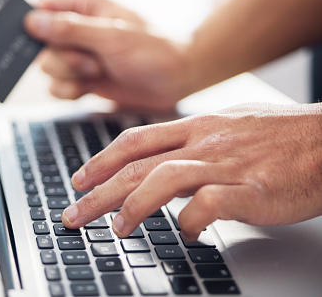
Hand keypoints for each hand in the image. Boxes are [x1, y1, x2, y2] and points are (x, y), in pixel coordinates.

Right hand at [24, 0, 194, 111]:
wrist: (176, 80)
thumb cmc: (152, 50)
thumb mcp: (111, 36)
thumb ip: (71, 29)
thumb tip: (32, 21)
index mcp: (84, 8)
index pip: (42, 10)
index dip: (30, 24)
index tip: (28, 38)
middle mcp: (78, 32)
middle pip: (41, 46)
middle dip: (61, 59)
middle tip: (89, 61)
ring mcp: (79, 58)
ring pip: (49, 69)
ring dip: (69, 76)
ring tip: (97, 72)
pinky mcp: (83, 80)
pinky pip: (58, 88)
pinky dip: (70, 91)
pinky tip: (89, 88)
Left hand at [60, 102, 321, 240]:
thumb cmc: (283, 136)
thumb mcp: (230, 124)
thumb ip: (194, 139)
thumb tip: (163, 159)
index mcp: (198, 125)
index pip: (135, 141)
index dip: (101, 160)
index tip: (80, 179)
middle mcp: (205, 142)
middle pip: (137, 165)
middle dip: (98, 191)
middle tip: (75, 213)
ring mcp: (227, 165)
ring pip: (162, 180)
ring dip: (132, 206)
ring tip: (117, 228)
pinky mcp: (251, 191)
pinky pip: (207, 206)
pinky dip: (188, 223)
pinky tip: (185, 233)